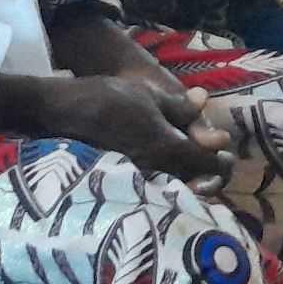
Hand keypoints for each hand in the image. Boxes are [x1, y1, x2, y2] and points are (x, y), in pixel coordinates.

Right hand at [33, 69, 233, 184]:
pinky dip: (166, 182)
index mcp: (170, 149)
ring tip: (185, 162)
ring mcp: (140, 179)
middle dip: (208, 174)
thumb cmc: (106, 99)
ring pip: (177, 188)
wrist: (60, 114)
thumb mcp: (148, 95)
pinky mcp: (124, 182)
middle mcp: (159, 171)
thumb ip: (181, 107)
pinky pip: (156, 188)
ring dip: (188, 178)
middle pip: (198, 184)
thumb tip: (206, 105)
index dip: (223, 158)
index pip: (213, 165)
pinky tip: (160, 167)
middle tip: (206, 157)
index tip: (220, 148)